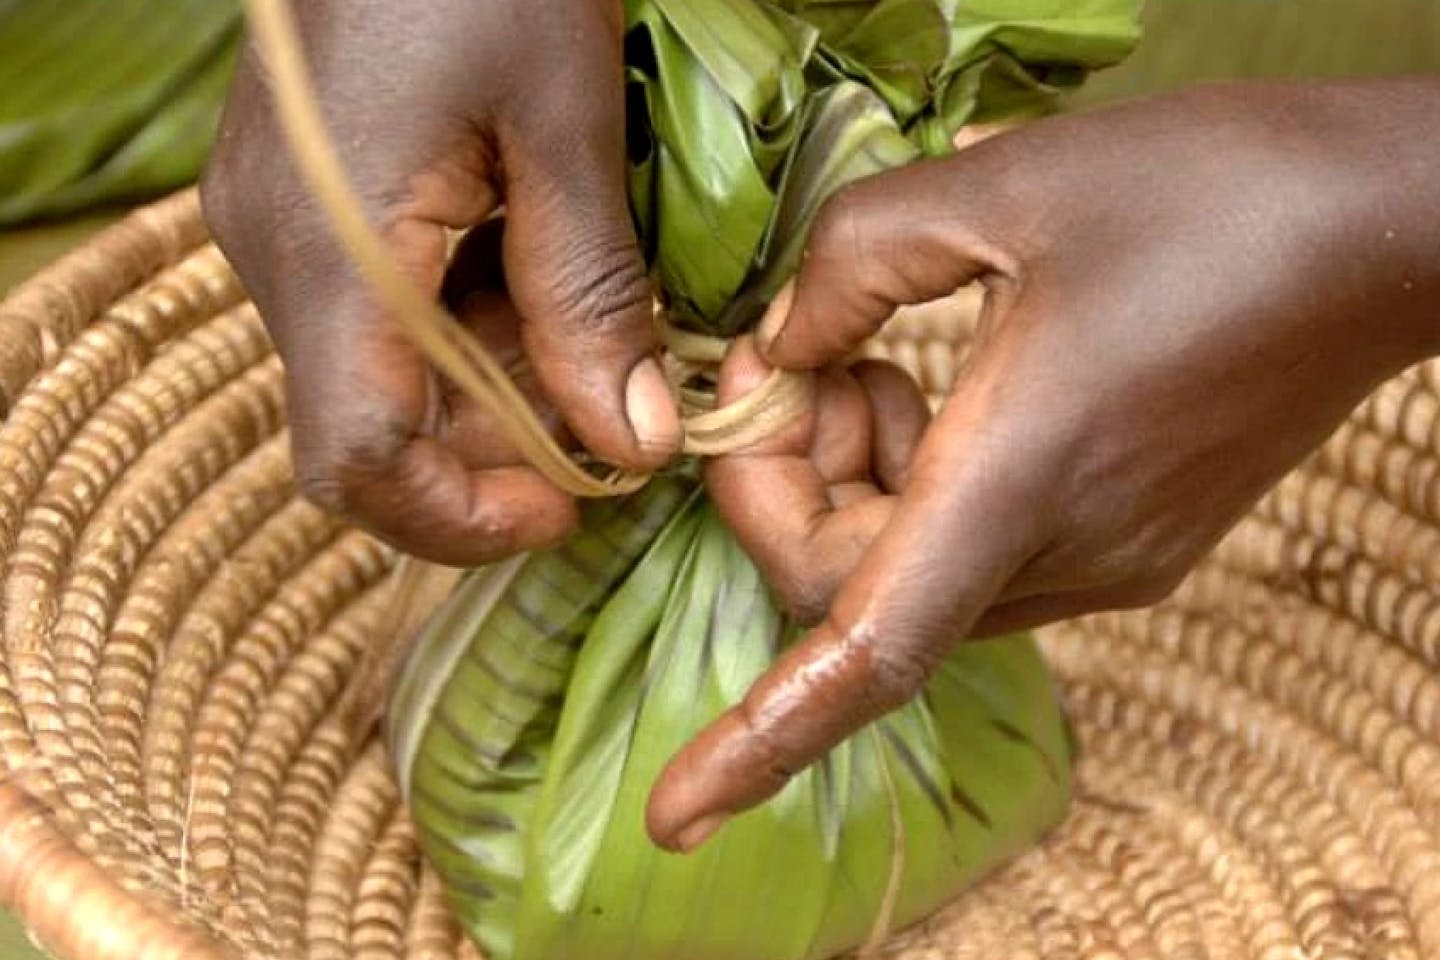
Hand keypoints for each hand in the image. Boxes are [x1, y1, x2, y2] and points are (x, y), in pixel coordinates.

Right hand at [201, 0, 680, 564]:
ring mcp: (279, 227)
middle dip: (496, 448)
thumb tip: (634, 442)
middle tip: (609, 408)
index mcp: (331, 246)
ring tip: (588, 327)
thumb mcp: (563, 125)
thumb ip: (591, 297)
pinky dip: (463, 325)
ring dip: (489, 383)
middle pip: (371, 425)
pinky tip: (533, 273)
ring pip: (380, 373)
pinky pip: (377, 312)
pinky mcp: (302, 202)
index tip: (568, 505)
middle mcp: (275, 255)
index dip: (459, 515)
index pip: (355, 457)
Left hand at [647, 77, 1439, 851]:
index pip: (871, 652)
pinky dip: (916, 495)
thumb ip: (854, 262)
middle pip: (855, 594)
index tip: (676, 818)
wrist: (1389, 229)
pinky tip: (941, 394)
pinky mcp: (1133, 543)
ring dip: (851, 487)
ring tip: (877, 367)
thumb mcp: (1007, 184)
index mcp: (1023, 476)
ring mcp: (1108, 562)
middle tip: (797, 366)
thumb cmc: (1215, 191)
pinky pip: (975, 557)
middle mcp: (1065, 553)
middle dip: (786, 488)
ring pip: (911, 578)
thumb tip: (781, 345)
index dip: (761, 741)